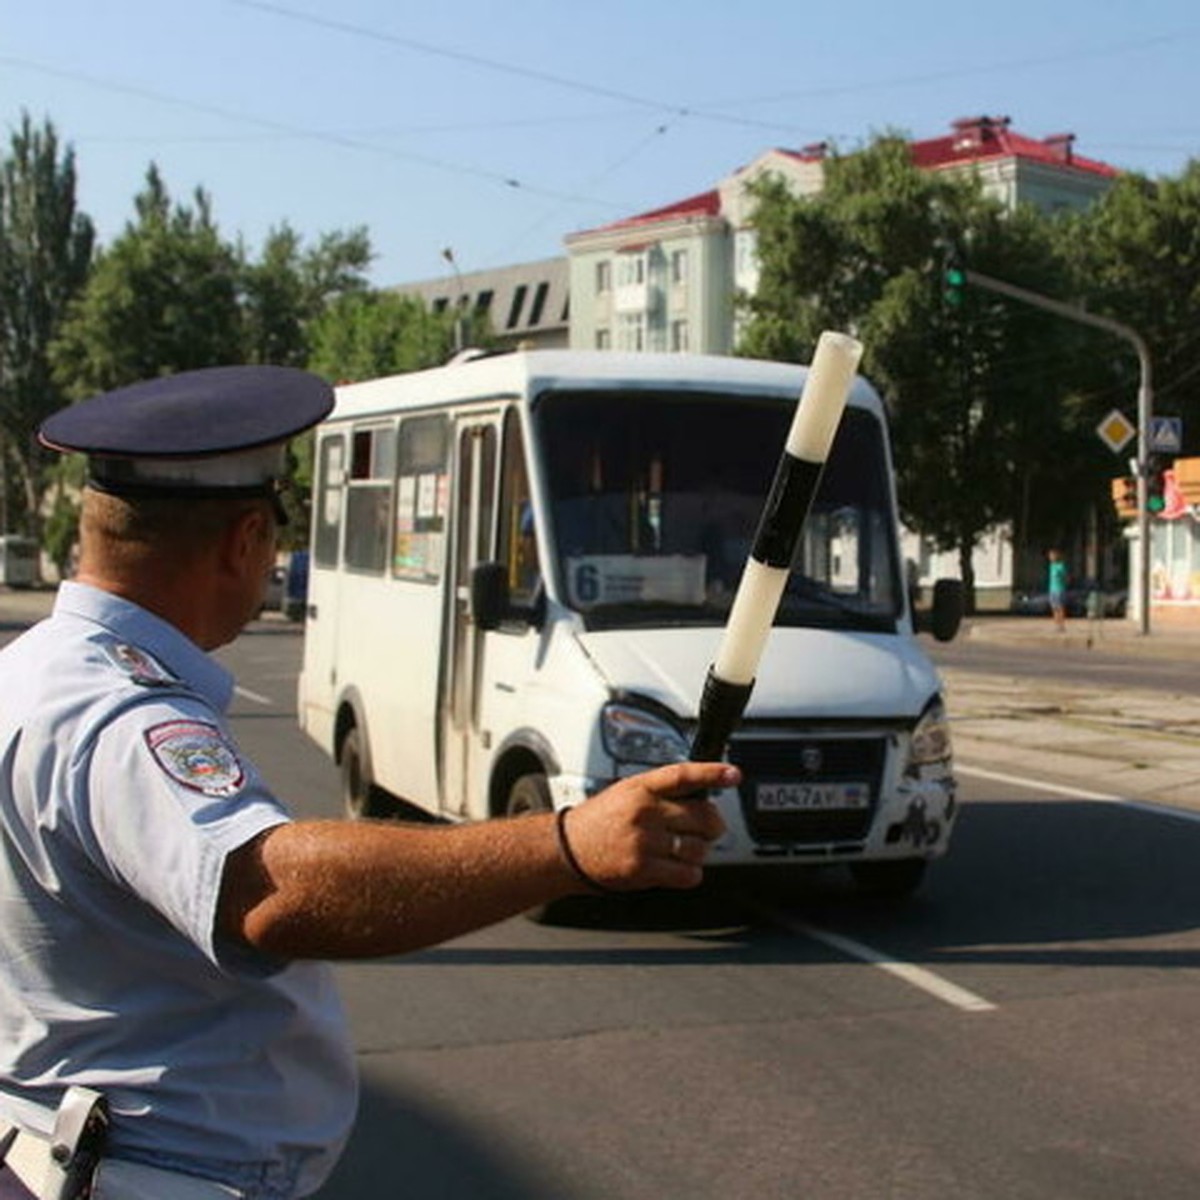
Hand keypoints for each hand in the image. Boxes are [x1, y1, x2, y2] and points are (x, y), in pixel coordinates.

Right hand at [560, 761, 735, 892]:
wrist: (568, 850)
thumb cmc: (600, 821)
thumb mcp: (626, 792)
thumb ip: (661, 793)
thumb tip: (703, 798)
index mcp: (640, 787)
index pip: (683, 776)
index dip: (712, 774)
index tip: (733, 774)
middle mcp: (644, 812)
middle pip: (702, 817)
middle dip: (713, 825)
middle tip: (709, 829)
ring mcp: (644, 841)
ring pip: (699, 848)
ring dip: (698, 852)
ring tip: (681, 850)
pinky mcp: (643, 869)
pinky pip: (688, 873)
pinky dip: (689, 873)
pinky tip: (677, 868)